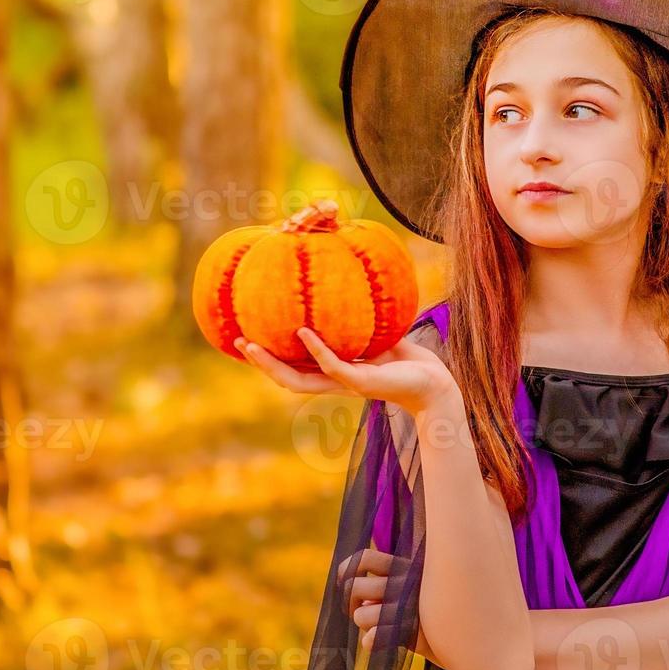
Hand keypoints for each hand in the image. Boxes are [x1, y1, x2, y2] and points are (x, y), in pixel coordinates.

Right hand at [235, 326, 457, 417]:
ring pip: (300, 380)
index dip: (267, 358)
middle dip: (259, 364)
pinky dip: (316, 349)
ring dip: (273, 364)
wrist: (433, 381)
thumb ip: (353, 319)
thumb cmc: (405, 357)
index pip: (293, 368)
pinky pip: (332, 365)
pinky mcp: (362, 382)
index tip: (244, 339)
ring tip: (252, 345)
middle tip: (235, 342)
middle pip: (286, 378)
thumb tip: (337, 285)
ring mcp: (346, 384)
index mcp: (333, 372)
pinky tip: (302, 332)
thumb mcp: (373, 333)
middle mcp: (334, 382)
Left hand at [337, 548, 436, 661]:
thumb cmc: (447, 610)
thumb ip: (390, 591)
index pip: (363, 558)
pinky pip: (374, 637)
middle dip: (350, 602)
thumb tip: (364, 605)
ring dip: (364, 625)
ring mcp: (408, 608)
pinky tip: (380, 642)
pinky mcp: (413, 632)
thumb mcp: (421, 591)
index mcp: (406, 567)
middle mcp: (405, 584)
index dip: (347, 569)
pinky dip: (372, 642)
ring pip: (362, 616)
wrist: (479, 634)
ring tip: (377, 628)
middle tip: (360, 610)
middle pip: (355, 587)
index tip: (347, 583)